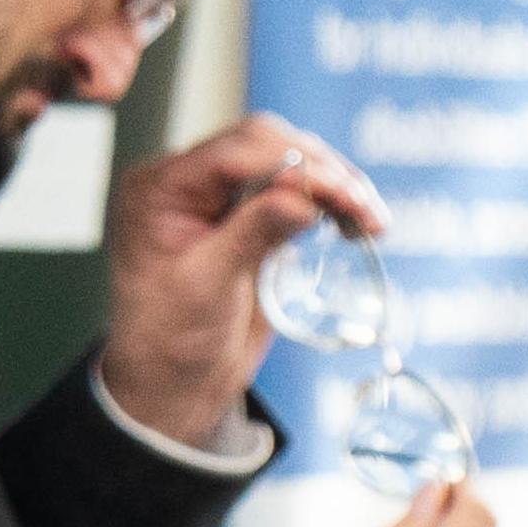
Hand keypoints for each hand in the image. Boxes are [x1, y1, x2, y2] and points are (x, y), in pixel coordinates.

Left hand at [101, 113, 390, 443]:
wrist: (172, 382)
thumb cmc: (170, 340)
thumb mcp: (207, 288)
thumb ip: (250, 235)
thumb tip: (301, 194)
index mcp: (158, 189)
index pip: (235, 152)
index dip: (296, 165)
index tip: (344, 195)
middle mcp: (185, 182)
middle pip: (265, 144)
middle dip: (321, 170)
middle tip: (364, 211)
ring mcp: (217, 196)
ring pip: (286, 160)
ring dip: (334, 183)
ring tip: (369, 221)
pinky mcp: (246, 215)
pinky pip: (293, 190)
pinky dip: (328, 200)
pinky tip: (352, 223)